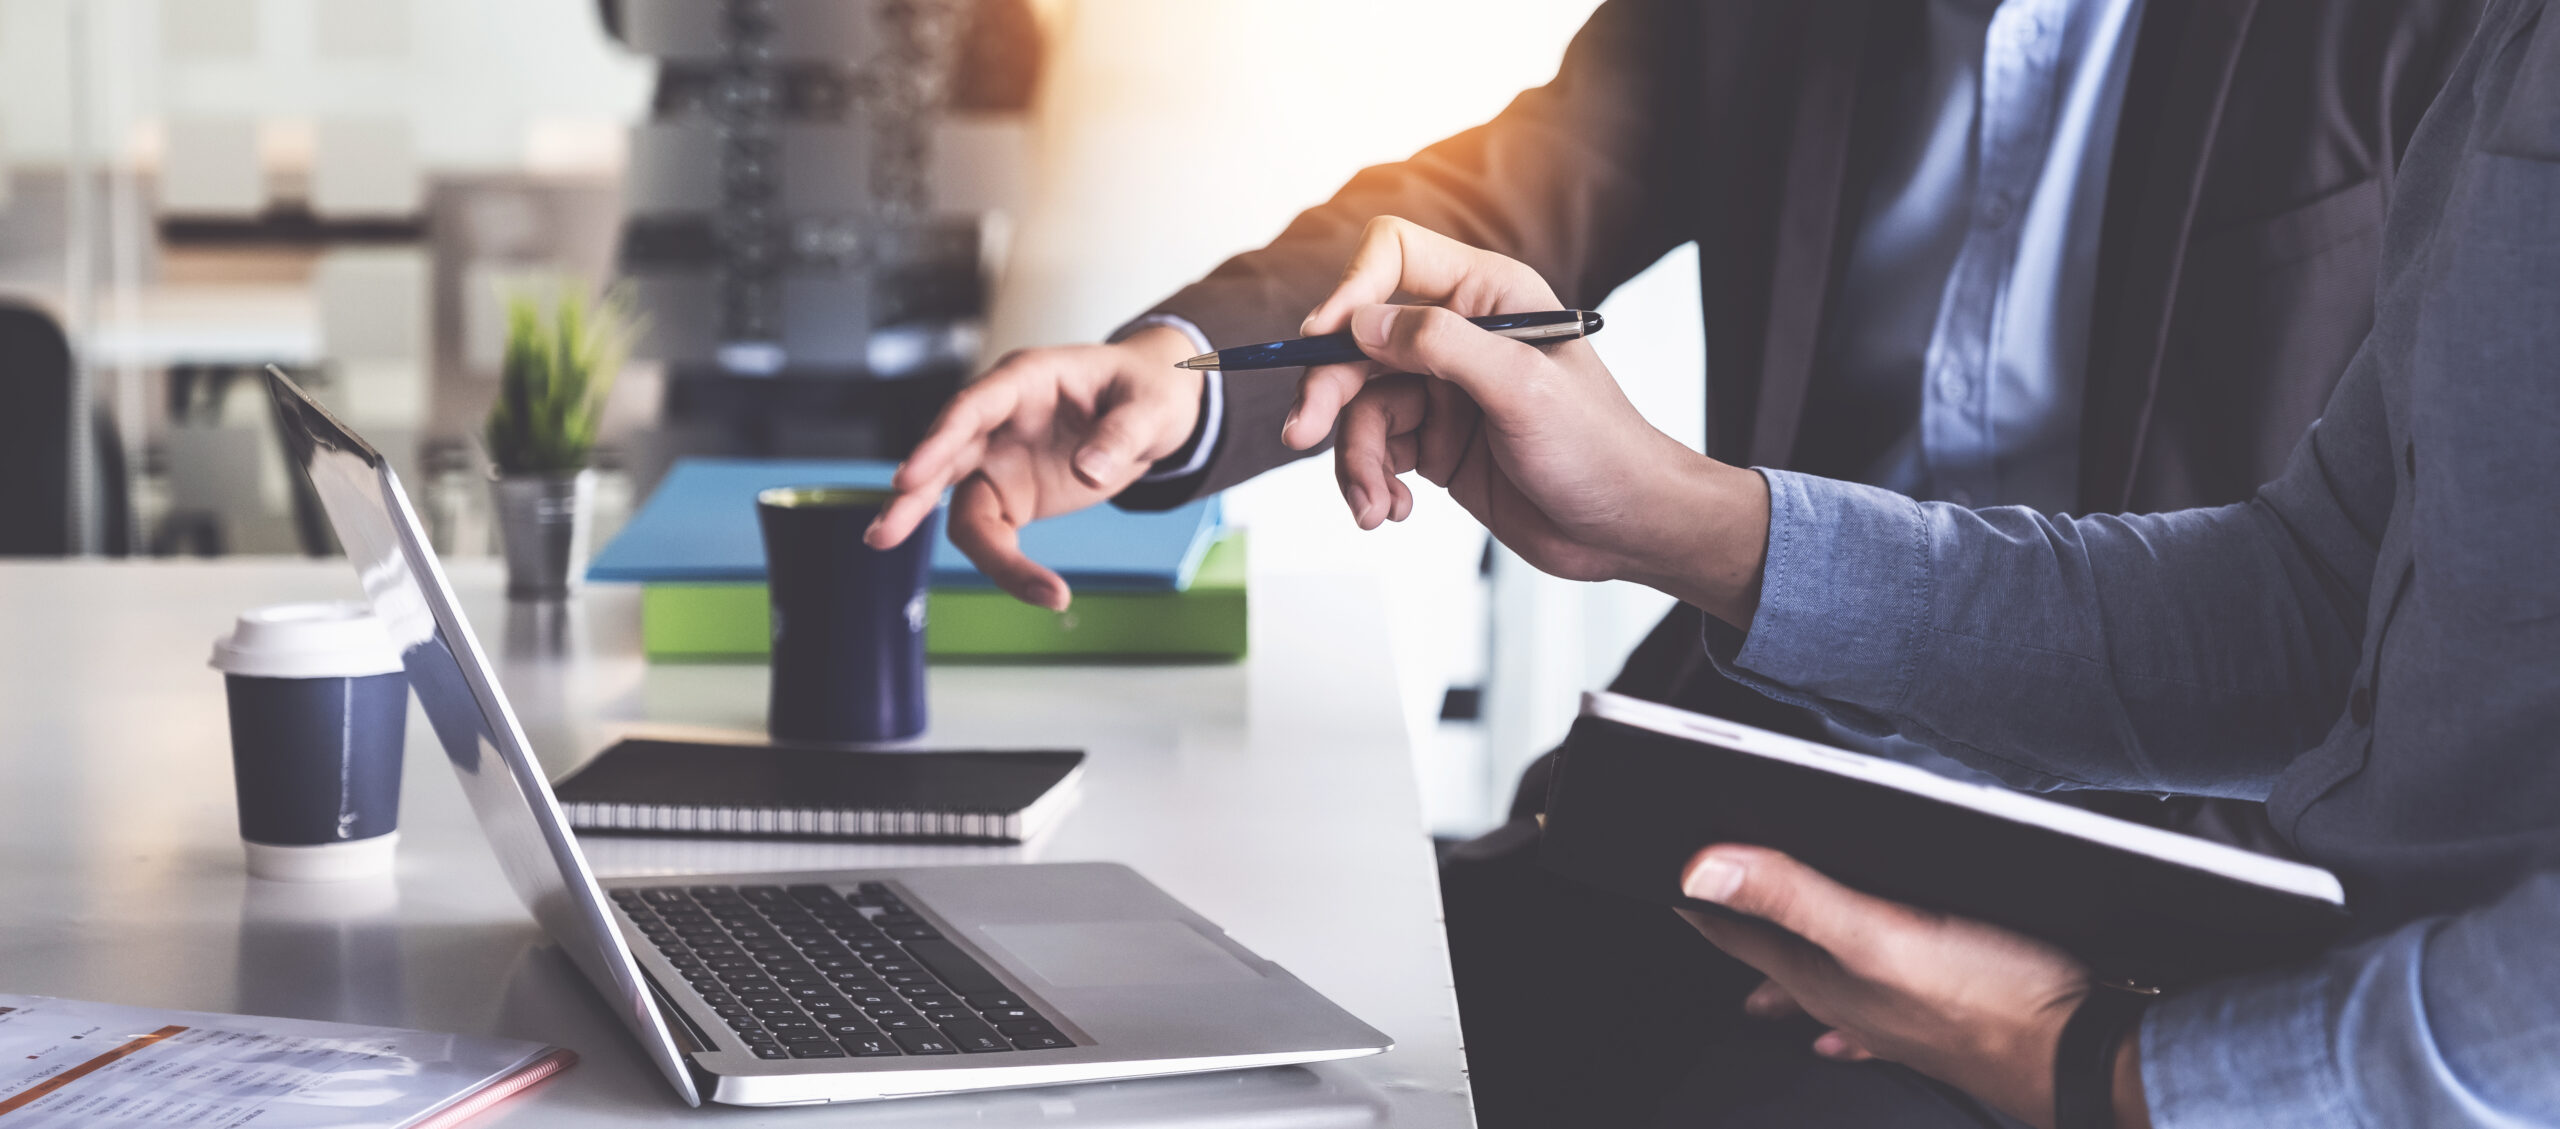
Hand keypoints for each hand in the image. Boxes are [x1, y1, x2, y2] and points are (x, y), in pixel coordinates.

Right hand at [866, 325, 1203, 609]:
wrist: (1154, 413)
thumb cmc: (1147, 392)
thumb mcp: (1153, 405)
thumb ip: (1122, 434)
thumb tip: (1089, 469)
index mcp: (1026, 379)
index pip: (971, 408)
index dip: (939, 441)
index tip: (911, 477)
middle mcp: (1000, 420)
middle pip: (945, 459)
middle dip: (913, 498)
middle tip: (882, 536)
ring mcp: (1000, 460)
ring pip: (961, 506)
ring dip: (972, 560)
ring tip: (1017, 586)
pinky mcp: (1012, 495)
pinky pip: (994, 534)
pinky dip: (1009, 566)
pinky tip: (1040, 592)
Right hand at [1287, 217, 1769, 624]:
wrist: (1624, 528)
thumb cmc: (1596, 449)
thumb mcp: (1520, 389)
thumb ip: (1440, 346)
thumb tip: (1360, 323)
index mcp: (1487, 296)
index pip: (1393, 257)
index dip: (1350, 292)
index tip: (1321, 339)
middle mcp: (1458, 334)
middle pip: (1357, 342)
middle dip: (1328, 390)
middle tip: (1302, 433)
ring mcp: (1442, 390)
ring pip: (1358, 406)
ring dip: (1353, 458)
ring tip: (1375, 507)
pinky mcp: (1432, 442)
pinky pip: (1372, 450)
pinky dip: (1370, 482)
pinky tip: (1392, 512)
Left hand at [1676, 845, 2149, 1128]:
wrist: (2081, 1056)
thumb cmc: (1992, 1000)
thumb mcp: (1880, 932)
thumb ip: (1794, 896)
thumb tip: (1704, 870)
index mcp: (1823, 976)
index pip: (1739, 932)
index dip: (1701, 903)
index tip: (1668, 879)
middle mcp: (1846, 1002)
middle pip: (1773, 962)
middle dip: (1737, 935)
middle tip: (1703, 916)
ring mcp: (1890, 1020)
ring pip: (1817, 995)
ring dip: (1785, 977)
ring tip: (1754, 985)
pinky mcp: (1936, 1028)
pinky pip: (1869, 1026)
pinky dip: (1843, 1024)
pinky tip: (1839, 1036)